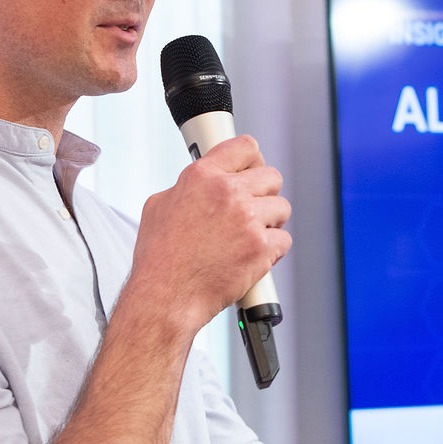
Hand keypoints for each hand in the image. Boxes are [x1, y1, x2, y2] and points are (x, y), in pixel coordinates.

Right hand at [128, 135, 291, 332]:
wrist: (166, 296)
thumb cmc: (159, 258)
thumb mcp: (159, 205)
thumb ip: (186, 187)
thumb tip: (201, 185)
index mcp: (202, 177)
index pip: (244, 147)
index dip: (251, 160)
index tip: (252, 169)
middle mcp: (227, 193)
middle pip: (271, 176)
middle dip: (265, 193)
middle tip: (254, 208)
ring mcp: (247, 220)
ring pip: (282, 208)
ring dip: (271, 222)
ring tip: (252, 236)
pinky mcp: (261, 248)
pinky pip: (284, 240)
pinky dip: (273, 250)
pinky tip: (254, 256)